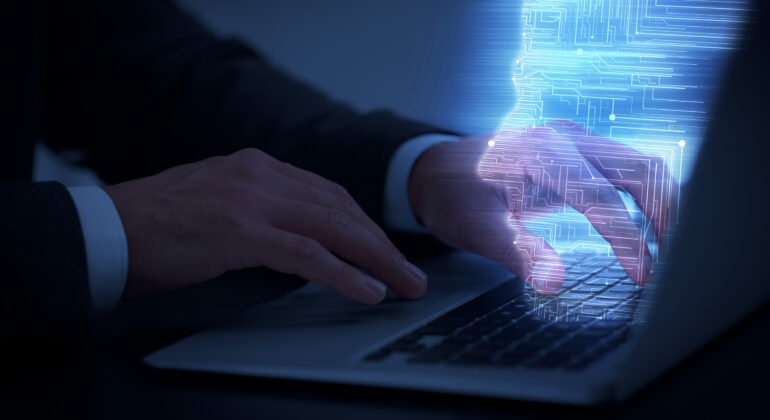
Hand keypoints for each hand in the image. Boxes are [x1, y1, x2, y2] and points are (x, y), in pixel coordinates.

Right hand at [105, 148, 426, 302]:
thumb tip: (299, 238)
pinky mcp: (239, 231)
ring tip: (404, 284)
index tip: (385, 248)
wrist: (105, 230)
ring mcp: (251, 200)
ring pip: (333, 227)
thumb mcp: (218, 204)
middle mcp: (259, 175)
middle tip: (410, 272)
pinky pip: (306, 254)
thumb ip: (260, 211)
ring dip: (376, 258)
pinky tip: (368, 290)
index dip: (364, 224)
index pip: (328, 193)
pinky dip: (342, 273)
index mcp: (256, 167)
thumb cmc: (157, 225)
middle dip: (382, 244)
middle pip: (340, 209)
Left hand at [409, 120, 675, 291]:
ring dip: (661, 202)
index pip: (602, 198)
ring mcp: (574, 139)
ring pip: (639, 164)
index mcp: (542, 154)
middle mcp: (565, 138)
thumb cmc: (453, 196)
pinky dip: (644, 195)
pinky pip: (624, 167)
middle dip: (664, 214)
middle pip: (639, 168)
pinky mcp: (577, 149)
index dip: (628, 239)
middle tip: (672, 261)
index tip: (642, 277)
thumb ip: (517, 252)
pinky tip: (644, 225)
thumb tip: (553, 281)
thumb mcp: (475, 228)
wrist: (436, 169)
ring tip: (666, 246)